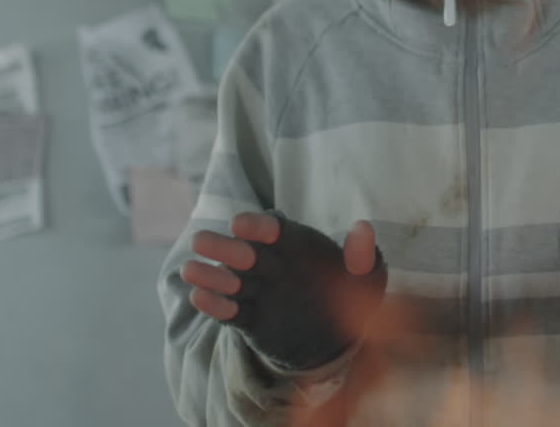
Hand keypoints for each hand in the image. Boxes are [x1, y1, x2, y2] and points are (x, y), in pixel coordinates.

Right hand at [181, 211, 386, 370]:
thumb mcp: (368, 278)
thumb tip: (363, 228)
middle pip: (243, 252)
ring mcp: (259, 291)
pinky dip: (215, 306)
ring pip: (230, 280)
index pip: (273, 229)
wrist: (341, 335)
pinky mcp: (251, 319)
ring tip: (191, 271)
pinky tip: (199, 298)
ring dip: (211, 275)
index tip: (240, 225)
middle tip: (204, 243)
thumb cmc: (354, 295)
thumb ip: (364, 256)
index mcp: (297, 245)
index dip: (257, 226)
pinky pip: (231, 312)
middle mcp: (272, 264)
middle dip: (224, 247)